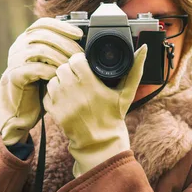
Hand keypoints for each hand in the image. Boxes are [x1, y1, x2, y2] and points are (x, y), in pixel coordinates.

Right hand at [0, 17, 82, 145]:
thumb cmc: (39, 83)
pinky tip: (59, 75)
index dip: (62, 26)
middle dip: (65, 43)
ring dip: (60, 56)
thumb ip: (59, 50)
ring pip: (40, 49)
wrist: (20, 107)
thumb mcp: (50, 63)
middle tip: (79, 53)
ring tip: (72, 65)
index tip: (79, 33)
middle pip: (43, 35)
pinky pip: (35, 68)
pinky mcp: (15, 75)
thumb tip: (84, 41)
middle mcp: (19, 46)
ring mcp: (15, 60)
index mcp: (27, 39)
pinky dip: (50, 70)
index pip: (43, 23)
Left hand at [43, 44, 147, 177]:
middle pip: (63, 67)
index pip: (76, 59)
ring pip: (53, 79)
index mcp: (90, 84)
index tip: (84, 65)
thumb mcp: (127, 93)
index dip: (80, 60)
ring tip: (71, 87)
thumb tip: (144, 48)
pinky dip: (54, 94)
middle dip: (70, 70)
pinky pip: (47, 94)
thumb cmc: (114, 116)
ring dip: (61, 81)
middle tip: (77, 76)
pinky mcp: (54, 112)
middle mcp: (74, 91)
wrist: (100, 143)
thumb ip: (136, 69)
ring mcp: (62, 102)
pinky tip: (65, 98)